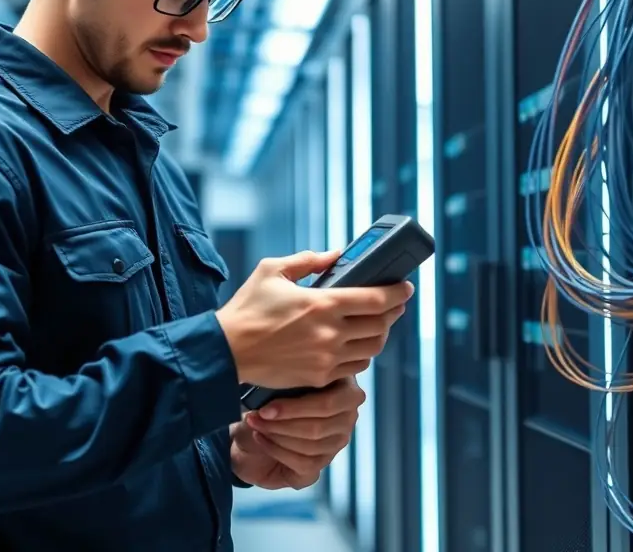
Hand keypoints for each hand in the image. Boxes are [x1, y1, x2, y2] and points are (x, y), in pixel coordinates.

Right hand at [215, 249, 413, 388]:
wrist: (226, 351)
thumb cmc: (247, 308)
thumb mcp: (272, 270)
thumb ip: (308, 260)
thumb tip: (336, 255)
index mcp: (322, 303)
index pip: (376, 299)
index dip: (397, 292)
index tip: (405, 287)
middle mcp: (330, 333)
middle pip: (381, 324)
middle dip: (394, 312)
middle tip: (396, 303)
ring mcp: (327, 358)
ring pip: (373, 348)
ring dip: (381, 334)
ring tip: (379, 323)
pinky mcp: (319, 376)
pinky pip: (355, 367)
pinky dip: (363, 353)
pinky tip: (358, 343)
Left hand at [230, 378, 364, 489]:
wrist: (248, 429)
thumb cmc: (269, 398)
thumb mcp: (280, 383)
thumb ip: (290, 382)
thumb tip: (281, 386)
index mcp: (344, 389)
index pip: (329, 405)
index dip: (296, 408)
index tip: (266, 408)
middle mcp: (347, 418)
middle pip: (319, 427)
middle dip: (283, 422)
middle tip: (256, 416)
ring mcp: (335, 444)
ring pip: (311, 444)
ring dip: (277, 434)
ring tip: (256, 424)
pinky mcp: (317, 467)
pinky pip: (304, 463)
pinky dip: (277, 450)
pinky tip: (260, 438)